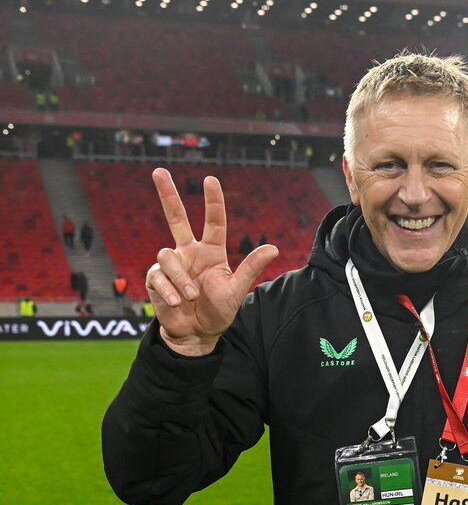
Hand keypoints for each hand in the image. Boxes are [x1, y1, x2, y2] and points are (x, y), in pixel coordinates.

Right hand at [146, 168, 277, 355]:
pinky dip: (169, 289)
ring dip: (180, 278)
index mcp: (211, 252)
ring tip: (191, 296)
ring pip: (167, 255)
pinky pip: (158, 275)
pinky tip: (178, 302)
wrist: (197, 334)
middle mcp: (190, 252)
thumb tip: (274, 248)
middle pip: (176, 218)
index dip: (213, 202)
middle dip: (167, 195)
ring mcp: (172, 265)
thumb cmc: (218, 311)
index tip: (210, 180)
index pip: (213, 222)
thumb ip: (251, 269)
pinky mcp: (157, 279)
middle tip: (158, 171)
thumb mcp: (237, 291)